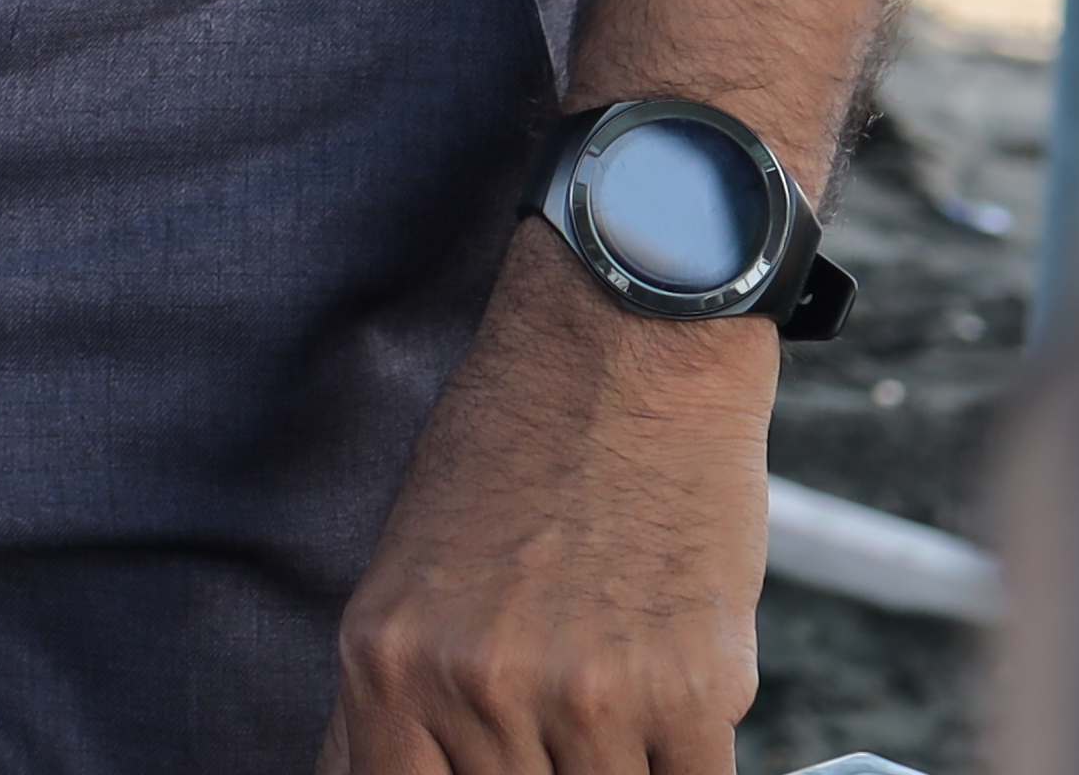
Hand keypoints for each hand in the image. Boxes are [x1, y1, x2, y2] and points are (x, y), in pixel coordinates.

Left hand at [319, 241, 772, 774]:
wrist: (628, 346)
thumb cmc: (515, 451)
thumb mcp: (412, 569)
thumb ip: (399, 696)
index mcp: (387, 660)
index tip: (491, 768)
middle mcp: (476, 685)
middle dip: (542, 769)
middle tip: (566, 706)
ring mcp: (585, 695)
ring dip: (617, 764)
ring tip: (620, 690)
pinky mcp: (690, 691)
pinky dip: (683, 766)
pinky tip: (678, 717)